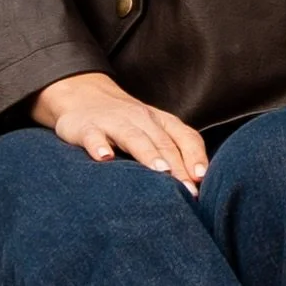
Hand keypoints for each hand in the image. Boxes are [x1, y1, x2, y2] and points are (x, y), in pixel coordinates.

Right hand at [30, 72, 208, 188]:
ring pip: (134, 137)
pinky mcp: (87, 127)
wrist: (84, 95)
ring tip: (160, 170)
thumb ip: (174, 152)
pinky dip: (99, 145)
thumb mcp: (153, 132)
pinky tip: (104, 157)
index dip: (195, 157)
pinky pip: (94, 136)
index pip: (186, 138)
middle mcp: (142, 119)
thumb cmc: (127, 122)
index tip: (201, 179)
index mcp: (162, 122)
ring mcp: (114, 122)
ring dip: (148, 154)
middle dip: (177, 167)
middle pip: (163, 143)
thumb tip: (196, 184)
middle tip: (187, 190)